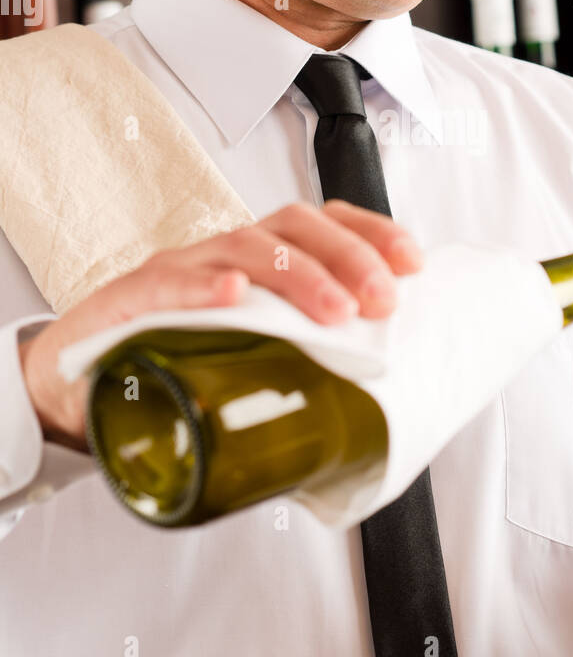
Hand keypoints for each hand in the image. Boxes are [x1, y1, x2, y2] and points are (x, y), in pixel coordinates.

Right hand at [18, 199, 422, 452]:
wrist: (75, 379)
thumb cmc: (171, 362)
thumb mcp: (244, 360)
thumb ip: (296, 376)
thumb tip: (370, 432)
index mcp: (258, 262)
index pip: (323, 224)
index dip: (371, 233)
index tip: (413, 260)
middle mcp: (223, 253)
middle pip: (294, 227)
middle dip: (348, 256)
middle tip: (381, 300)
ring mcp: (180, 270)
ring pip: (244, 246)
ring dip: (298, 273)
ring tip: (334, 311)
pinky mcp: (132, 300)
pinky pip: (169, 283)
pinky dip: (203, 284)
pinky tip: (233, 293)